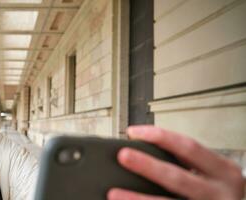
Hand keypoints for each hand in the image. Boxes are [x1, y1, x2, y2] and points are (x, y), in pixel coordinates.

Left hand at [108, 125, 244, 199]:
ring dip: (138, 199)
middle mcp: (219, 193)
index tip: (133, 131)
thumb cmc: (215, 190)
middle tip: (122, 156)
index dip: (160, 137)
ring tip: (113, 193)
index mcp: (223, 171)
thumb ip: (185, 162)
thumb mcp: (210, 173)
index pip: (188, 147)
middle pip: (177, 177)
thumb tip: (138, 149)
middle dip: (147, 166)